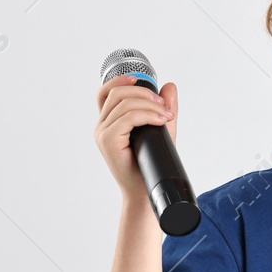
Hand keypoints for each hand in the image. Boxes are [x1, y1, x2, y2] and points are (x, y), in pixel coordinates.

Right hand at [94, 75, 177, 201]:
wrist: (144, 191)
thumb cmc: (149, 164)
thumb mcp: (160, 130)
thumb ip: (163, 109)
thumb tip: (169, 86)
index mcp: (109, 122)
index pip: (106, 93)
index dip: (120, 81)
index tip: (139, 79)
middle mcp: (102, 126)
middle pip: (117, 94)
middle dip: (144, 94)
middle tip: (164, 105)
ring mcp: (103, 133)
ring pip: (124, 104)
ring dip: (149, 105)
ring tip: (166, 114)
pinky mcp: (108, 141)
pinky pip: (127, 118)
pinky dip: (147, 115)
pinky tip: (161, 120)